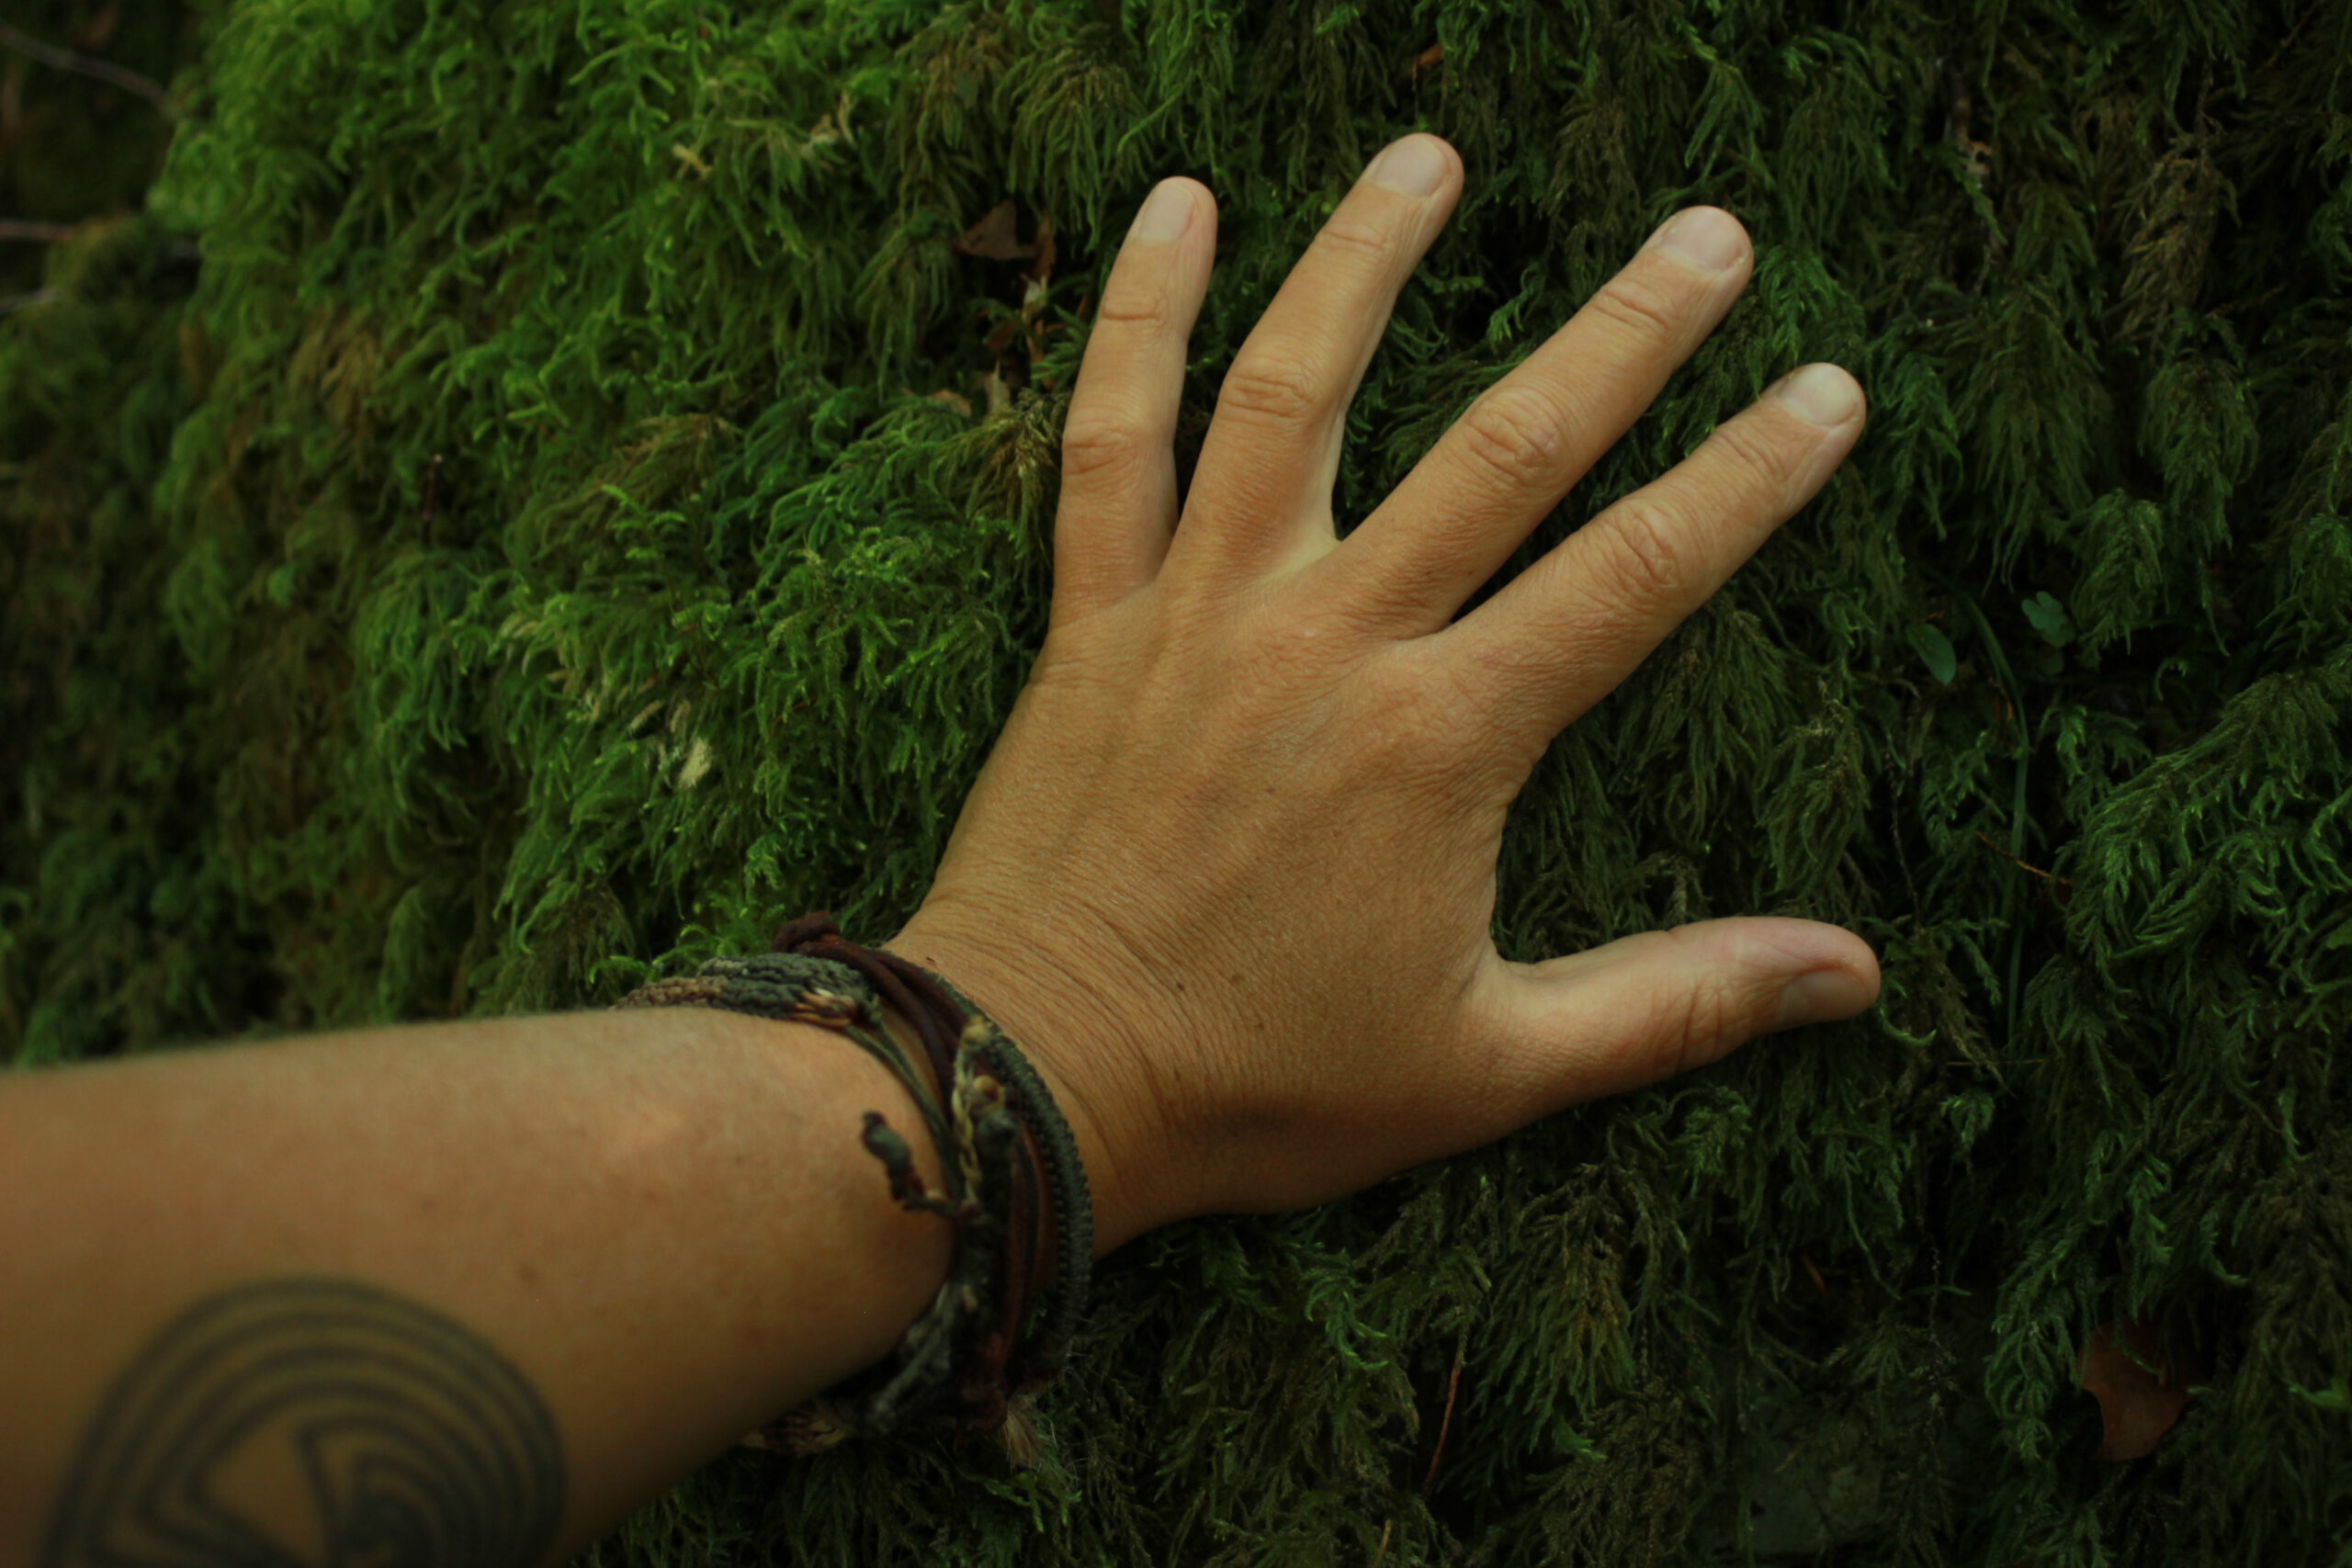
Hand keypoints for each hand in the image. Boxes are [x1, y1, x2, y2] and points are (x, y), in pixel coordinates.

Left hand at [888, 134, 1878, 1254]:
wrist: (1034, 1082)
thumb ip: (1678, 1002)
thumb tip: (1859, 974)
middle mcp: (1331, 643)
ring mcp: (1202, 613)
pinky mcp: (1094, 619)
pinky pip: (1108, 438)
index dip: (1744, 481)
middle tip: (1710, 233)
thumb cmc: (1261, 1084)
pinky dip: (1137, 318)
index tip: (1828, 391)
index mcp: (1442, 743)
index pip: (1633, 579)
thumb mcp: (1492, 1066)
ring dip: (1367, 262)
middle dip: (1621, 335)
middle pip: (1501, 451)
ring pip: (1295, 394)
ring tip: (1434, 154)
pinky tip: (1178, 206)